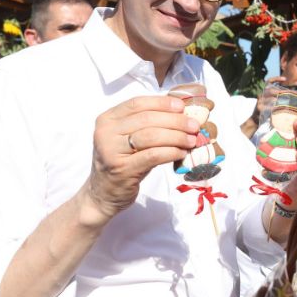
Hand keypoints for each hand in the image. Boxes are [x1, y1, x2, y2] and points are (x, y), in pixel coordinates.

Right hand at [85, 96, 198, 224]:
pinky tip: (181, 153)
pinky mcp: (122, 169)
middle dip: (175, 121)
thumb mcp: (127, 139)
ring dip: (176, 136)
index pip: (138, 103)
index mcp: (107, 119)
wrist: (103, 194)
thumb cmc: (122, 162)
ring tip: (192, 140)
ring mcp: (112, 151)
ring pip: (151, 136)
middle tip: (194, 126)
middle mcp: (106, 132)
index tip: (182, 107)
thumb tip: (180, 113)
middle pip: (147, 119)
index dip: (162, 103)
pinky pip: (152, 156)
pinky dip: (171, 152)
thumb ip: (146, 124)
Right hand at [252, 77, 285, 120]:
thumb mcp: (269, 102)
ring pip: (272, 99)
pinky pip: (271, 108)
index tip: (285, 79)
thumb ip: (276, 97)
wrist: (254, 120)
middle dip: (283, 92)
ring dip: (282, 101)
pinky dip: (278, 108)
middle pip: (272, 90)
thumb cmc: (265, 110)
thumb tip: (289, 94)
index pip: (268, 82)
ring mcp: (259, 102)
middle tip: (292, 94)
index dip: (276, 79)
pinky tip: (284, 109)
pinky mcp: (260, 109)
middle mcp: (261, 95)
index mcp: (263, 92)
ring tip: (289, 103)